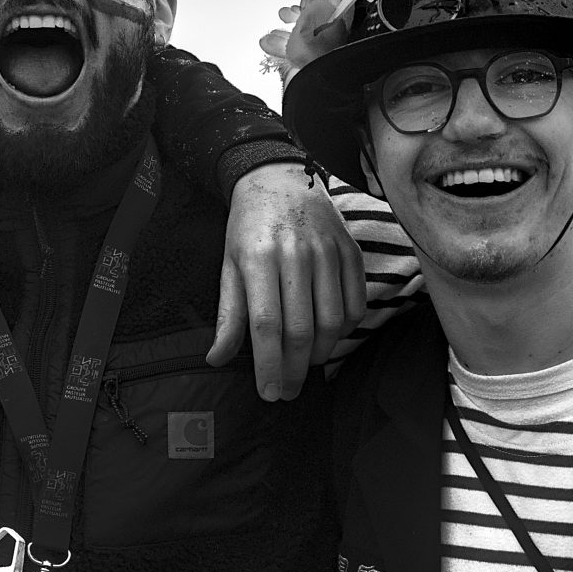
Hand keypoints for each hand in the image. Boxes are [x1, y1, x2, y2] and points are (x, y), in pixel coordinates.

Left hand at [206, 162, 367, 400]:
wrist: (280, 179)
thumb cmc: (248, 227)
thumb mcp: (229, 265)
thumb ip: (228, 314)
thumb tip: (217, 359)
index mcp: (258, 258)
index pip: (266, 325)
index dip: (269, 364)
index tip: (269, 392)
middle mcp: (296, 254)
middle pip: (301, 328)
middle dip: (294, 369)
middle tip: (287, 391)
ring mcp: (328, 252)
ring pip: (332, 320)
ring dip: (320, 353)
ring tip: (304, 366)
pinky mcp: (351, 251)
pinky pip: (355, 303)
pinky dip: (344, 330)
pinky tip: (327, 338)